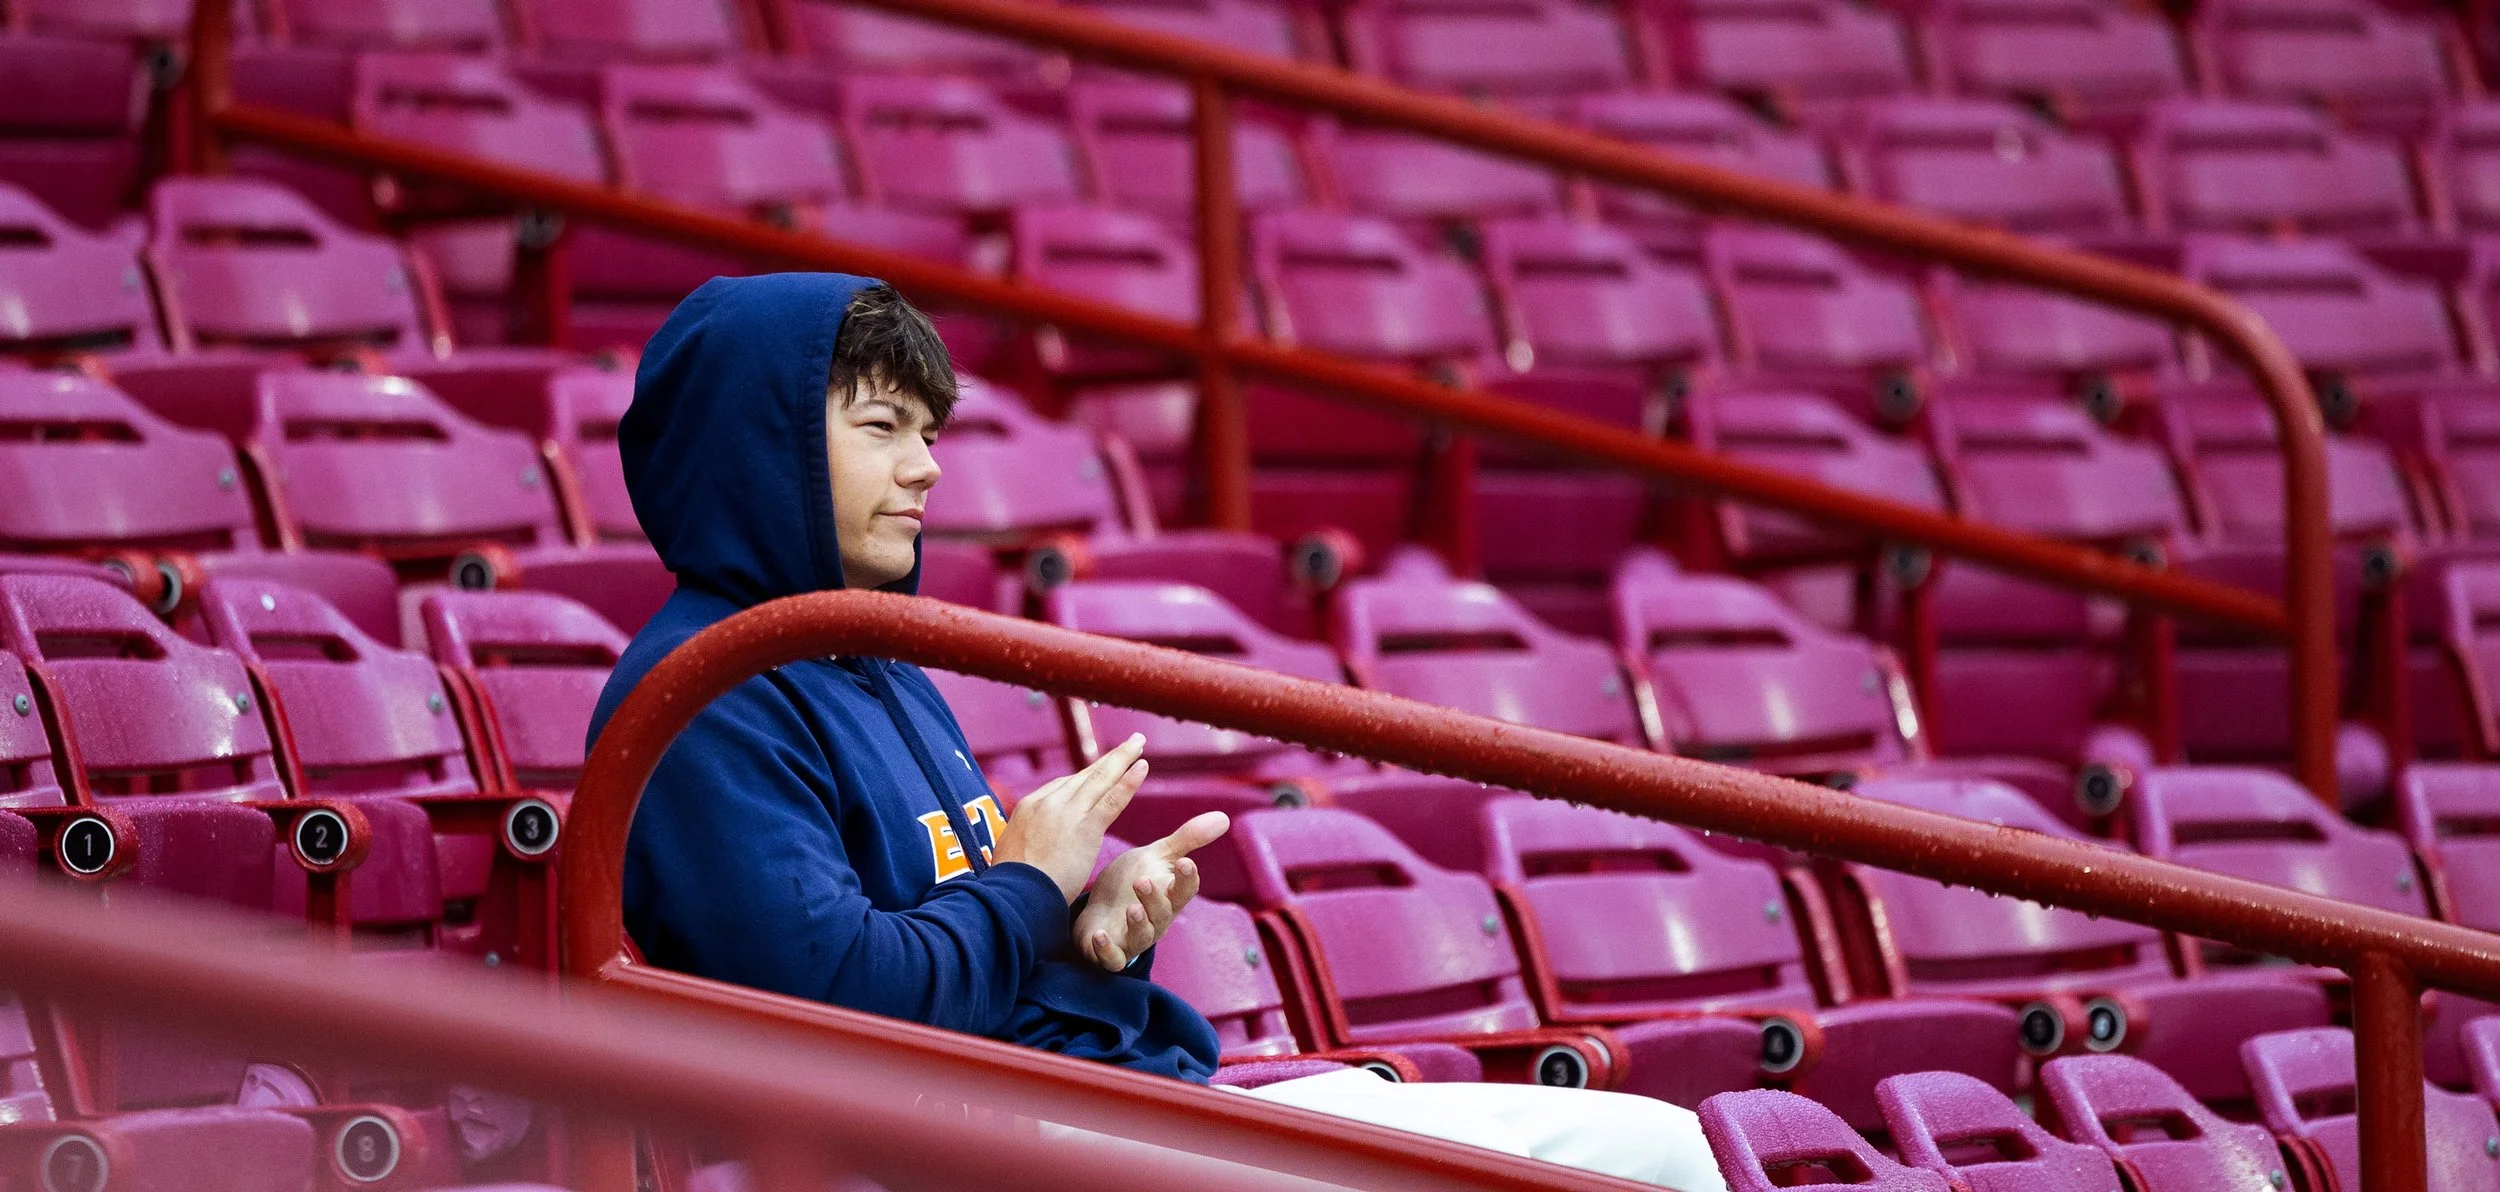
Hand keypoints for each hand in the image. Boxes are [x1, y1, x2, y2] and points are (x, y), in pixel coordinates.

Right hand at [990, 734, 1149, 901]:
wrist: (1014, 896)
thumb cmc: (1012, 887)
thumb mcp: (1012, 854)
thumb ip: (1028, 842)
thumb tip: (1032, 848)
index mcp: (1029, 808)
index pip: (1062, 786)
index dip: (1086, 778)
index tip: (1101, 770)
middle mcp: (1047, 802)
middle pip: (1084, 775)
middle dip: (1108, 759)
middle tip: (1129, 743)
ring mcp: (1067, 812)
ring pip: (1100, 779)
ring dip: (1122, 758)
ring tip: (1138, 743)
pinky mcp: (1085, 827)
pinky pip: (1112, 799)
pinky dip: (1129, 781)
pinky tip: (1142, 767)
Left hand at [1073, 811, 1230, 971]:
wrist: (1099, 912)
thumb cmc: (1132, 883)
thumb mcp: (1156, 857)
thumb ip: (1186, 839)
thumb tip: (1224, 817)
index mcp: (1168, 896)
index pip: (1184, 889)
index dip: (1186, 879)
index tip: (1184, 863)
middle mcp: (1156, 920)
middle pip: (1163, 913)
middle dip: (1154, 899)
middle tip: (1142, 881)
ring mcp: (1134, 938)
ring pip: (1142, 936)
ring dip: (1137, 924)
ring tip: (1131, 908)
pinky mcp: (1111, 953)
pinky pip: (1113, 959)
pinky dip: (1107, 950)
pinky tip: (1099, 935)